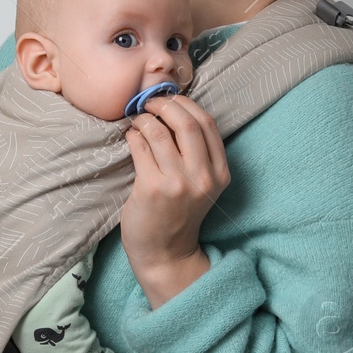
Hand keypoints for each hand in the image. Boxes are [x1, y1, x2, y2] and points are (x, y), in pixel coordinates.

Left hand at [121, 95, 228, 295]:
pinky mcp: (152, 189)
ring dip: (144, 119)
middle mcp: (203, 177)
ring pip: (160, 132)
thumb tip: (173, 109)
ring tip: (137, 121)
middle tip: (149, 103)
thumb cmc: (178, 214)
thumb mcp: (202, 185)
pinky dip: (133, 135)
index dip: (185, 104)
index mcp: (220, 173)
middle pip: (186, 122)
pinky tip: (131, 137)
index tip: (169, 100)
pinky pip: (140, 147)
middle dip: (164, 105)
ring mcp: (178, 183)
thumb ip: (198, 154)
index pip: (207, 123)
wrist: (165, 253)